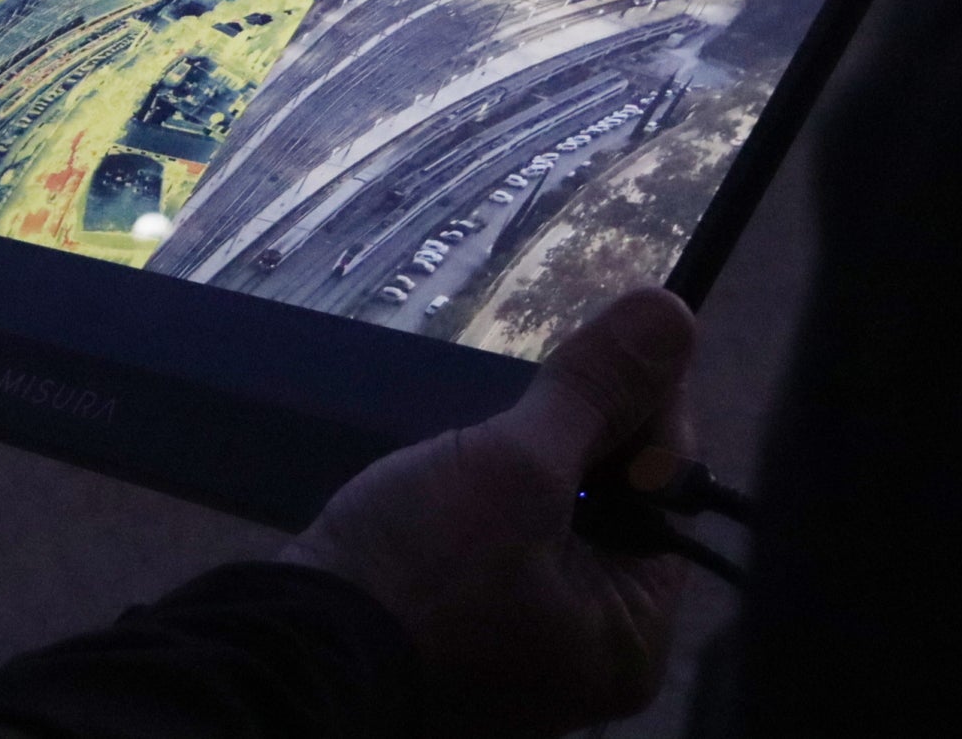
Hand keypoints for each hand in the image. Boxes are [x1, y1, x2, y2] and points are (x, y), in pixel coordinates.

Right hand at [281, 288, 697, 738]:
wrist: (290, 643)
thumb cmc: (419, 572)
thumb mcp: (518, 468)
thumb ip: (597, 390)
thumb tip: (672, 311)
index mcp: (631, 636)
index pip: (666, 492)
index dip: (650, 404)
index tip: (631, 331)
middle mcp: (592, 649)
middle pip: (614, 505)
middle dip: (582, 434)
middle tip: (549, 370)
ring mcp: (525, 642)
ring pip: (555, 517)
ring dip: (532, 458)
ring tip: (500, 416)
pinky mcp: (466, 624)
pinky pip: (505, 541)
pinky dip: (492, 496)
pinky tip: (462, 462)